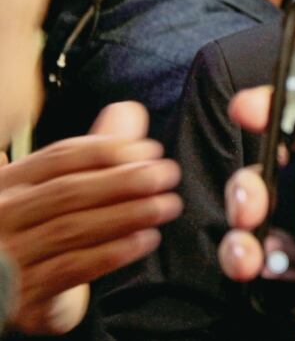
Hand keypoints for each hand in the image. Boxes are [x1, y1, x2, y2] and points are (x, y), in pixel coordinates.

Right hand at [0, 102, 181, 334]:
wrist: (6, 290)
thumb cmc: (38, 227)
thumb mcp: (53, 186)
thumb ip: (92, 153)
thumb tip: (130, 111)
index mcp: (7, 182)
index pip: (59, 157)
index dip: (107, 151)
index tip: (150, 149)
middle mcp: (1, 216)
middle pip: (68, 191)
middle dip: (124, 180)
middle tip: (167, 174)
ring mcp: (9, 257)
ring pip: (72, 229)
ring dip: (126, 215)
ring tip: (166, 205)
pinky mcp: (24, 294)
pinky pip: (71, 269)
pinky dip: (112, 253)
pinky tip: (145, 240)